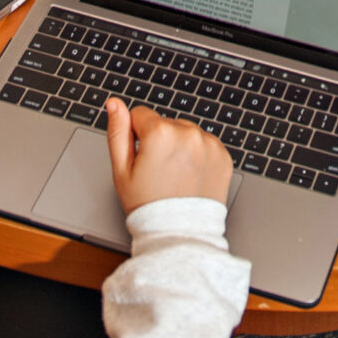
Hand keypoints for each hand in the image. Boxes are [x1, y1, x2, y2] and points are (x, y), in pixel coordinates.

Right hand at [106, 98, 232, 209]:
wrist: (180, 234)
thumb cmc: (148, 205)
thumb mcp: (122, 170)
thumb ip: (117, 132)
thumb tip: (114, 103)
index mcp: (160, 133)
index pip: (140, 114)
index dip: (136, 136)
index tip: (142, 158)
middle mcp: (188, 133)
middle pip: (165, 123)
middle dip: (159, 141)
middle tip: (158, 171)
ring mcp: (209, 144)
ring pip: (186, 132)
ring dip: (180, 146)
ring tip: (175, 175)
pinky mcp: (223, 155)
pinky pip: (205, 144)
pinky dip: (198, 155)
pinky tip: (190, 176)